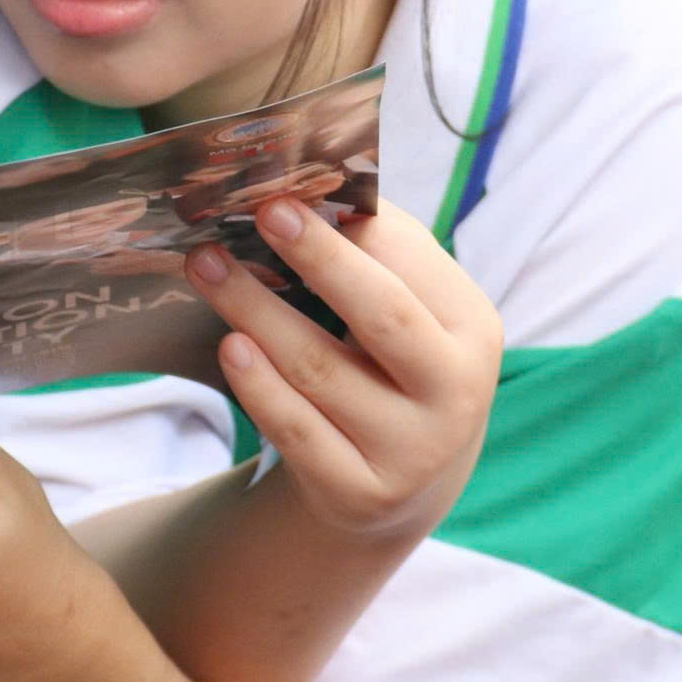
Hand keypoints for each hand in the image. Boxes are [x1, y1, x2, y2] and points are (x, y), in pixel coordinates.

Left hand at [185, 198, 499, 543]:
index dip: (348, 227)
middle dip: (318, 258)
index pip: (410, 266)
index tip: (286, 190)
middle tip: (261, 212)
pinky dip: (258, 384)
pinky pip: (297, 430)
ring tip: (208, 268)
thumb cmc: (391, 364)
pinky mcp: (359, 493)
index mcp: (474, 330)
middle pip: (382, 315)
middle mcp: (456, 394)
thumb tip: (306, 188)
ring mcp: (411, 452)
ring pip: (321, 370)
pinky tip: (229, 345)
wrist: (400, 482)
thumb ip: (373, 252)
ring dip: (257, 311)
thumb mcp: (407, 312)